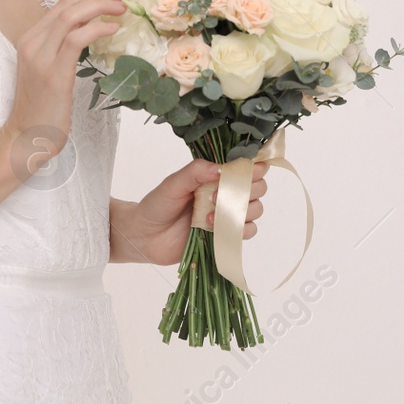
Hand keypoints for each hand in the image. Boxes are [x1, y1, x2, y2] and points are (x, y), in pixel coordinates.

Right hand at [4, 0, 139, 173]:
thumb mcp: (53, 70)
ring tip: (126, 4)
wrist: (26, 138)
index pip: (64, 3)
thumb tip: (94, 29)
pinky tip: (114, 28)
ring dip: (102, 5)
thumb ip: (65, 48)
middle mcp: (33, 41)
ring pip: (71, 16)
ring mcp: (40, 56)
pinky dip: (96, 29)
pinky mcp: (52, 74)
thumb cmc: (44, 108)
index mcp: (33, 37)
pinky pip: (75, 40)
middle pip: (69, 3)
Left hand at [114, 159, 270, 265]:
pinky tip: (214, 228)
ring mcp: (227, 215)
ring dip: (239, 211)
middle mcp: (227, 193)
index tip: (249, 171)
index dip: (255, 167)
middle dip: (246, 190)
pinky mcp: (226, 236)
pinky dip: (238, 230)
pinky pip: (247, 232)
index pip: (247, 167)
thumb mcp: (173, 183)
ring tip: (210, 216)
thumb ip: (195, 172)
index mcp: (216, 176)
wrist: (144, 236)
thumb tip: (222, 168)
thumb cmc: (158, 205)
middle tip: (217, 195)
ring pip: (256, 210)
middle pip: (258, 188)